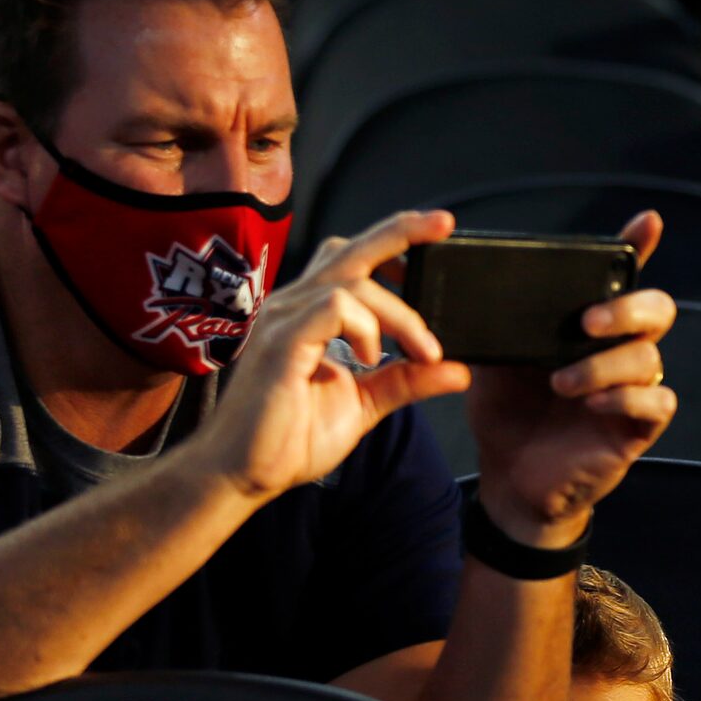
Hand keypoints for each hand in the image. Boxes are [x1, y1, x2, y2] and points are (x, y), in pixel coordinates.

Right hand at [192, 211, 468, 503]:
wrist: (241, 476)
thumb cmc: (287, 440)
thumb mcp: (364, 404)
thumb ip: (406, 381)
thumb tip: (459, 370)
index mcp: (311, 315)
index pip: (352, 260)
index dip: (392, 243)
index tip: (438, 236)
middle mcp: (294, 307)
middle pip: (350, 249)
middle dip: (401, 231)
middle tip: (446, 224)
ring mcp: (284, 321)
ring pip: (351, 281)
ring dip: (400, 313)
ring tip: (422, 352)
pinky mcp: (281, 343)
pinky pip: (332, 308)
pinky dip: (366, 327)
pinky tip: (372, 358)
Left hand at [470, 212, 678, 548]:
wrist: (510, 480)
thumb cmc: (507, 413)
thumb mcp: (492, 358)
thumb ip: (487, 319)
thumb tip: (435, 275)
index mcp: (588, 325)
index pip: (622, 277)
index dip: (638, 246)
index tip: (645, 221)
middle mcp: (618, 350)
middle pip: (657, 308)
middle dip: (626, 308)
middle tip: (585, 320)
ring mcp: (632, 388)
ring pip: (648, 357)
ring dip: (604, 364)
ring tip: (560, 382)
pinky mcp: (636, 428)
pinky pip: (656, 403)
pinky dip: (625, 398)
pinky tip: (592, 404)